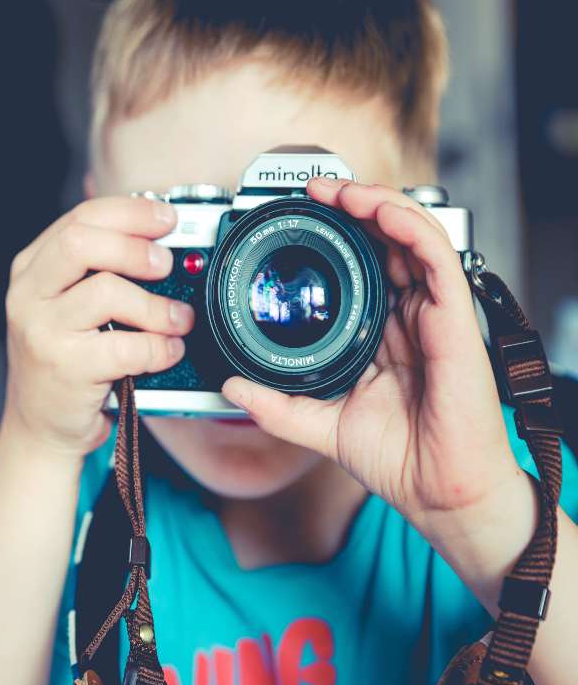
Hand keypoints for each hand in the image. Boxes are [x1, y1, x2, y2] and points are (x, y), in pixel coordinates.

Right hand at [2, 195, 194, 458]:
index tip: (165, 219)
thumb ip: (97, 270)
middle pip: (82, 242)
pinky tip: (168, 351)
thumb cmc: (64, 360)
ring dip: (156, 304)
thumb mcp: (66, 305)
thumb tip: (160, 240)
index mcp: (31, 268)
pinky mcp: (65, 368)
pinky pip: (126, 346)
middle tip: (166, 264)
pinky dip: (159, 347)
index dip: (129, 212)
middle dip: (135, 247)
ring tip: (178, 319)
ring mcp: (42, 332)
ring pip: (108, 292)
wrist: (39, 426)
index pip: (80, 218)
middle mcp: (28, 295)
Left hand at [221, 178, 522, 526]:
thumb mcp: (318, 424)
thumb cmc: (397, 458)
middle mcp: (409, 315)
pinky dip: (409, 226)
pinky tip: (380, 211)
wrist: (437, 493)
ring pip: (413, 236)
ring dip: (377, 203)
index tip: (299, 216)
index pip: (364, 264)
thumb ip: (275, 405)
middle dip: (353, 204)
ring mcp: (433, 314)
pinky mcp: (454, 321)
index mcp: (382, 331)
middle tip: (315, 190)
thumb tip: (231, 386)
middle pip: (387, 239)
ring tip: (340, 190)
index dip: (337, 234)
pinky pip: (437, 259)